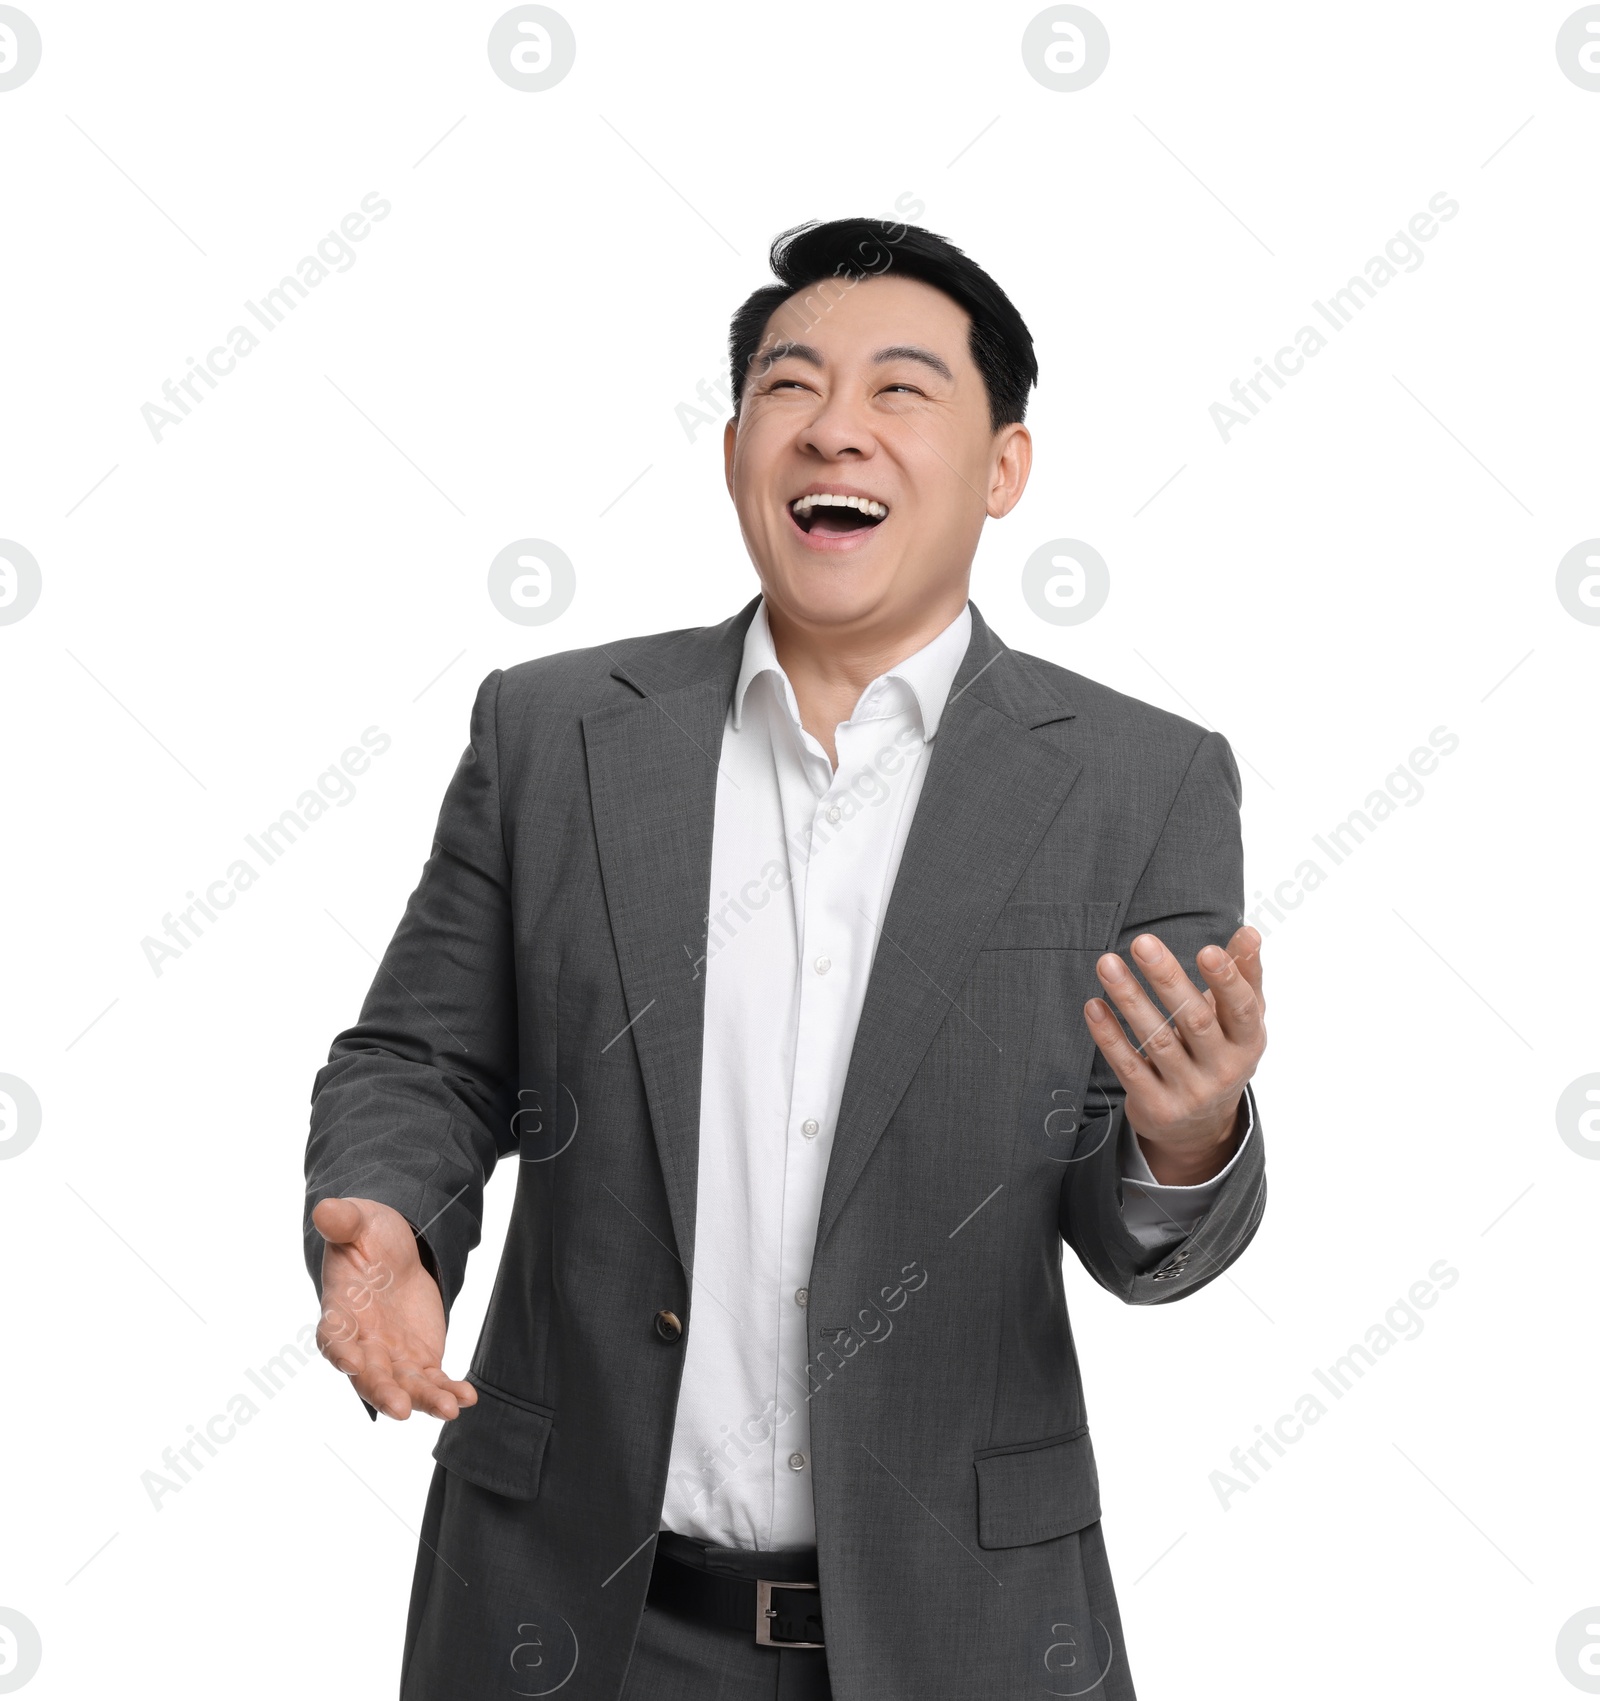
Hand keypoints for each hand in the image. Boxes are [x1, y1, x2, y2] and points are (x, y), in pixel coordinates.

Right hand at [312, 1197, 477, 1420]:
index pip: (333, 1335)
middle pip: (368, 1374)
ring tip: (448, 1409)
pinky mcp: (419, 1359)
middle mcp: (362, 1342)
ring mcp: (391, 1356)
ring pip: (404, 1386)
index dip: (339, 1350)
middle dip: (383, 1391)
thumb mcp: (358, 1221)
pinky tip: (467, 1398)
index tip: (348, 1363)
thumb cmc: (368, 1236)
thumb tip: (326, 1209)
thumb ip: (343, 1221)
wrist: (395, 1252)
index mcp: (340, 1311)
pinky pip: (433, 1381)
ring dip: (424, 1400)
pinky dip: (448, 1391)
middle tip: (400, 1409)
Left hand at [1083, 925, 1265, 1185]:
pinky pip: (1129, 1066)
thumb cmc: (1219, 1052)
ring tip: (1106, 963)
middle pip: (1194, 1021)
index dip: (1227, 981)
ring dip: (1129, 998)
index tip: (1207, 949)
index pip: (1241, 1010)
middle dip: (1167, 979)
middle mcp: (1222, 1070)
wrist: (1200, 1126)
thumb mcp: (1238, 1020)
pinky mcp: (1156, 1106)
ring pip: (1157, 1040)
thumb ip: (1243, 976)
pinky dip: (1109, 1035)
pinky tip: (1094, 1005)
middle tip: (1142, 942)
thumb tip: (1249, 932)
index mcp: (1248, 1043)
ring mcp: (1189, 1092)